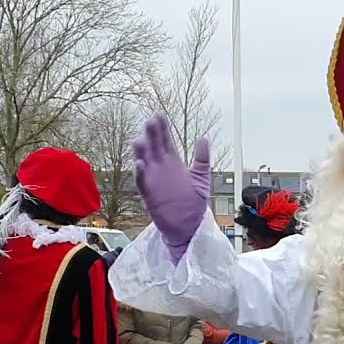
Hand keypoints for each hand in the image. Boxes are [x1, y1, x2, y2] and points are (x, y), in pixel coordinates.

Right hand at [133, 116, 211, 260]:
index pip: (166, 142)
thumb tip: (204, 138)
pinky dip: (140, 175)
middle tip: (150, 122)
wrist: (190, 227)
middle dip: (151, 136)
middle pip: (154, 149)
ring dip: (141, 153)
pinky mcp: (150, 196)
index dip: (162, 130)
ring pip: (144, 163)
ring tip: (140, 141)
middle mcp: (161, 170)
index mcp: (173, 164)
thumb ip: (201, 159)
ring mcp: (154, 182)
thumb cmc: (194, 203)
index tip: (159, 116)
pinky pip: (142, 184)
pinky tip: (140, 165)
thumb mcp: (201, 178)